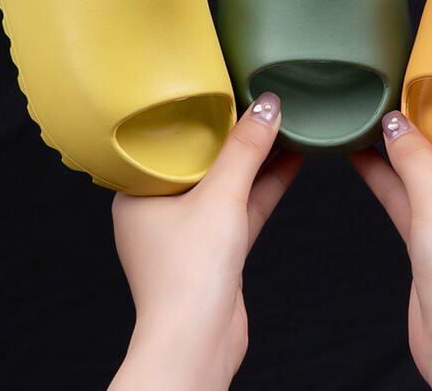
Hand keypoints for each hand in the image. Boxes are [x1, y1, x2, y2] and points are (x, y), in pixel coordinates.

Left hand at [109, 93, 302, 390]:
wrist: (198, 343)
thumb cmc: (187, 276)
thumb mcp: (220, 196)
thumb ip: (246, 149)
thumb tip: (267, 106)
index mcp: (139, 192)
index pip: (174, 139)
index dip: (205, 113)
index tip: (232, 89)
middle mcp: (160, 210)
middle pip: (205, 159)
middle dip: (238, 134)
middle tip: (265, 101)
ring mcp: (189, 231)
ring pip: (229, 183)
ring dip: (259, 159)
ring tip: (288, 124)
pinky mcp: (216, 249)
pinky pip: (242, 206)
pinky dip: (265, 185)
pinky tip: (292, 161)